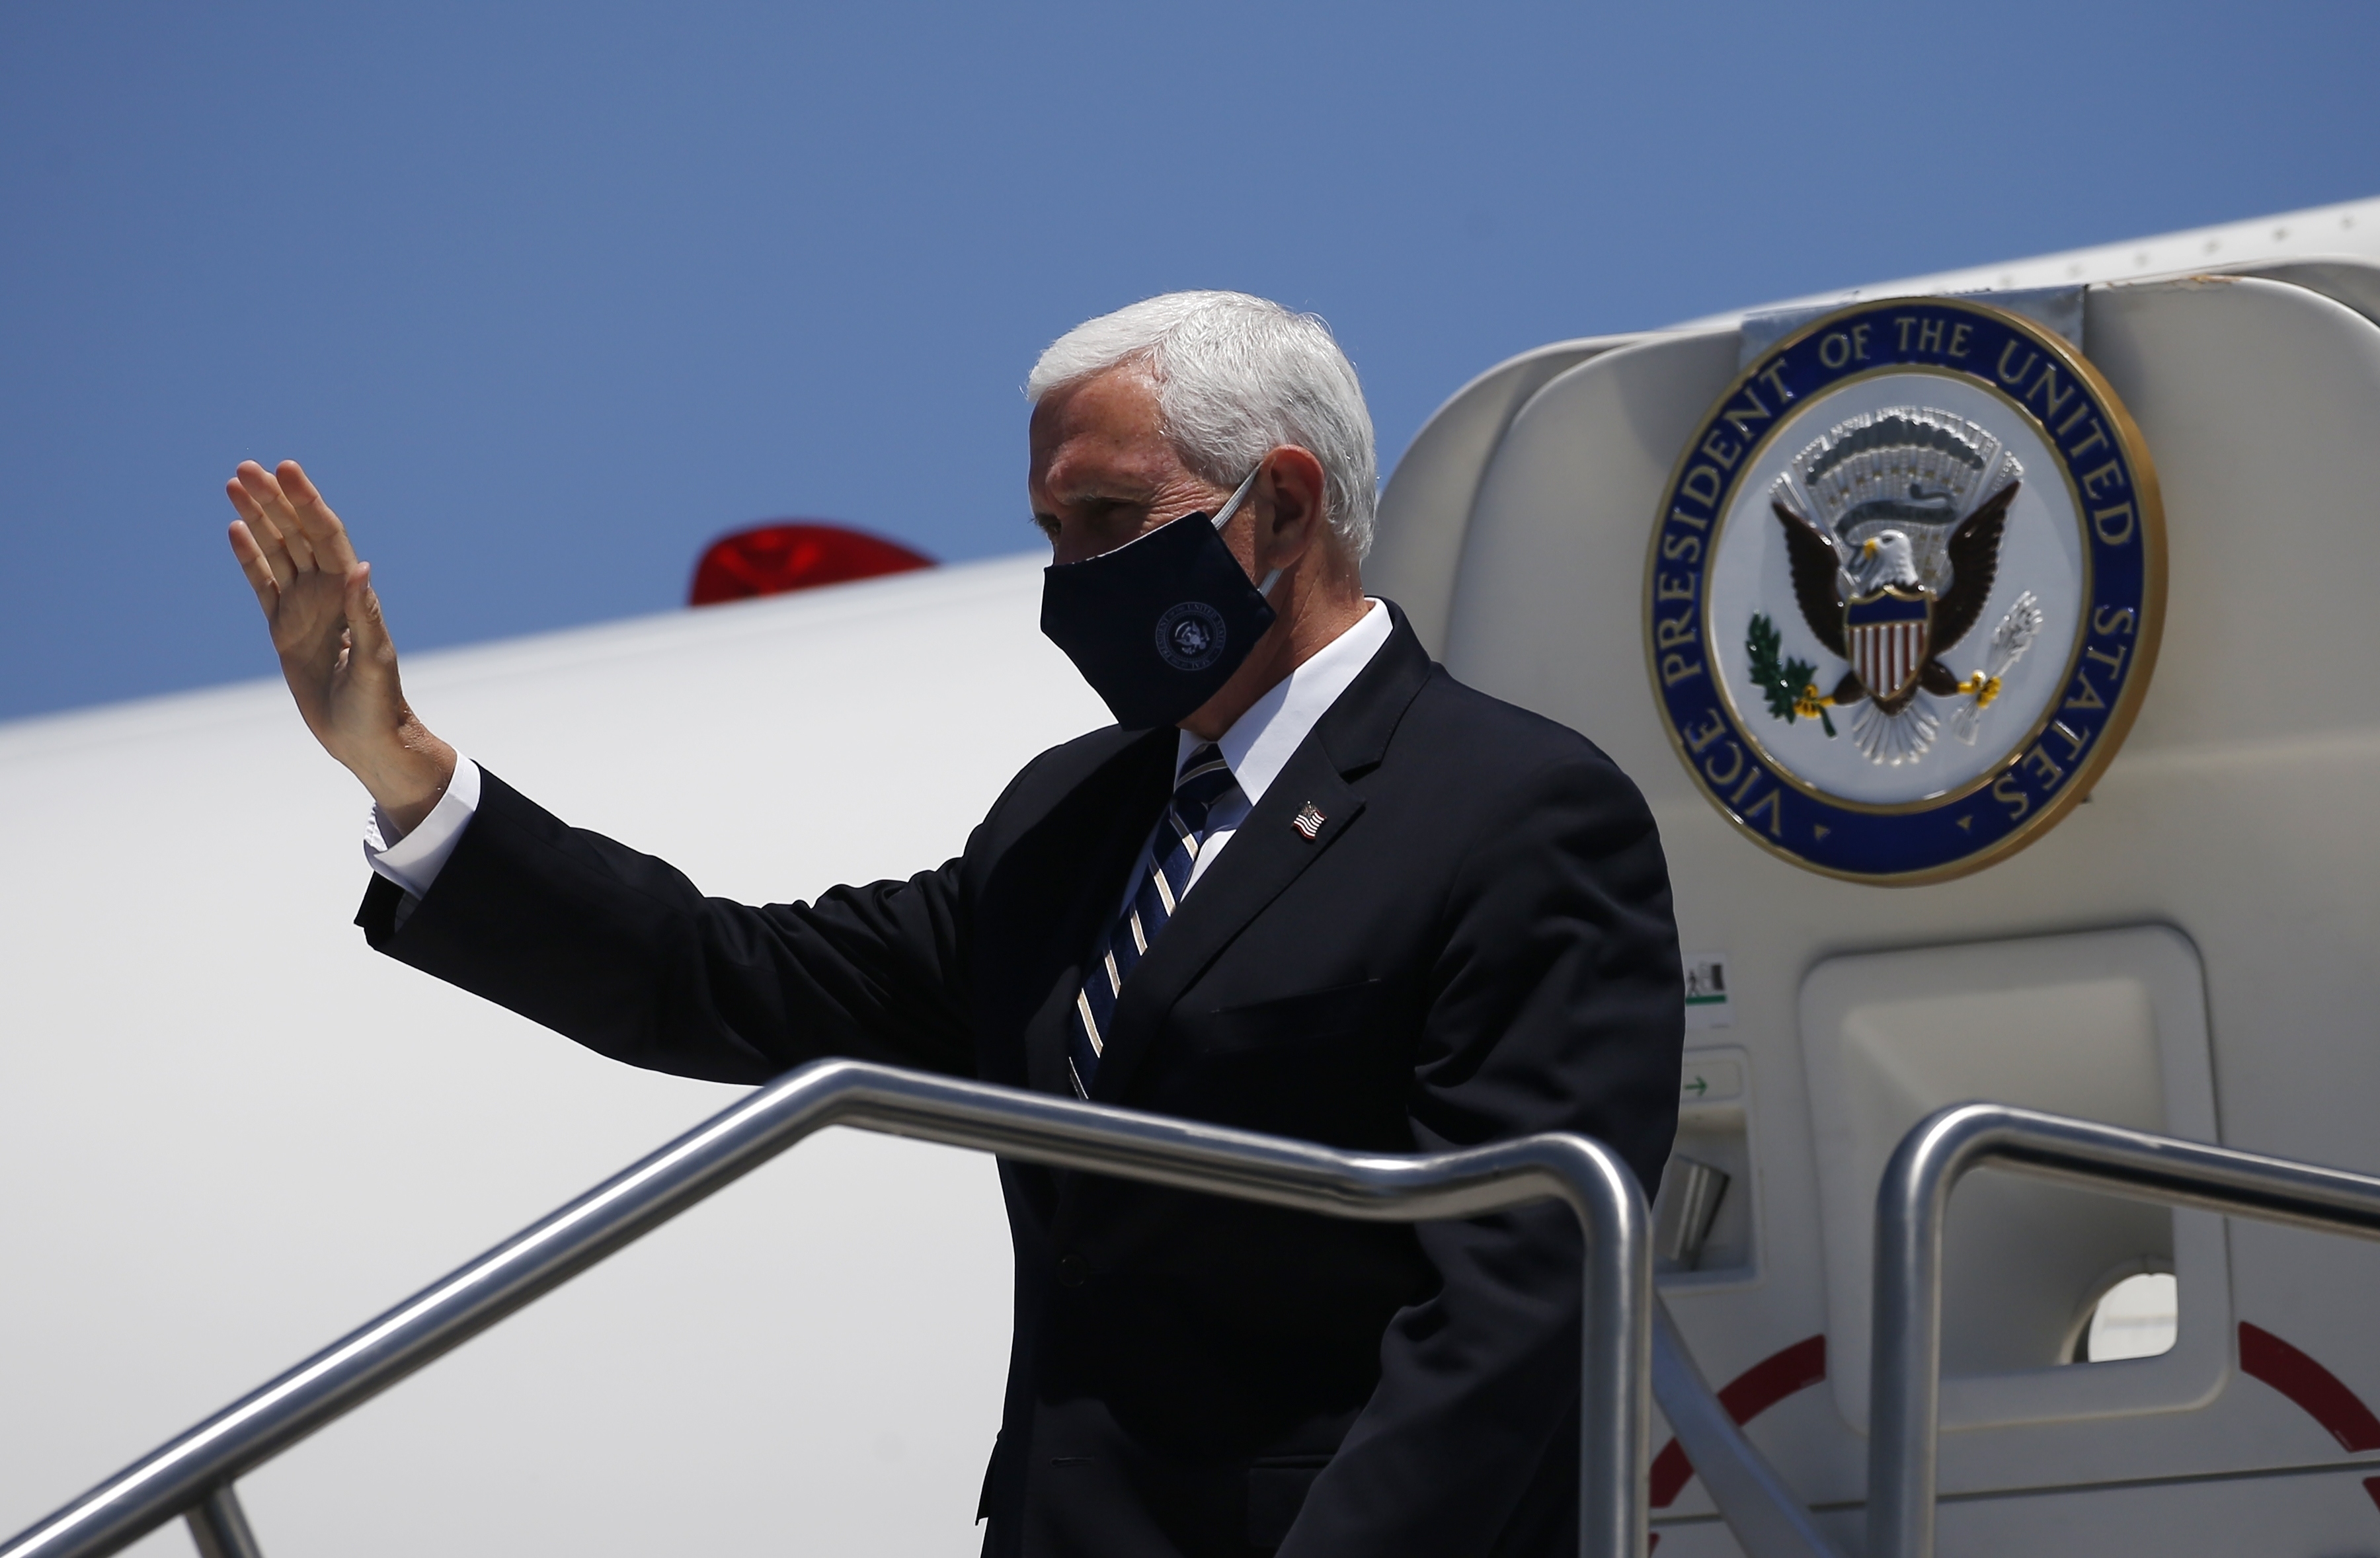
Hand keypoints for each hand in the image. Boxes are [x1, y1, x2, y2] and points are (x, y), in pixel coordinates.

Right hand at [226, 460, 454, 833]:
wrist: (366, 739)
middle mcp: (327, 594)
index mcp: (351, 593)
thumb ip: (366, 616)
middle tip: (247, 467)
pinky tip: (236, 530)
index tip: (285, 470)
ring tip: (235, 484)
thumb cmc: (378, 703)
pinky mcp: (285, 630)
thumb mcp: (374, 660)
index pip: (325, 535)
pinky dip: (250, 559)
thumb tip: (359, 568)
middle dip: (274, 500)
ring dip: (259, 519)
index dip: (306, 501)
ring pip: (277, 553)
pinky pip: (263, 585)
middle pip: (297, 535)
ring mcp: (304, 609)